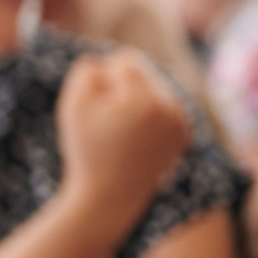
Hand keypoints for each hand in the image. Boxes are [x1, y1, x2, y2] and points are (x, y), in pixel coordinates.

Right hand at [54, 50, 189, 234]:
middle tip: (108, 126)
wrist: (109, 197)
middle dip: (121, 91)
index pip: (124, 60)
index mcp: (145, 98)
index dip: (103, 81)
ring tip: (121, 133)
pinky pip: (162, 105)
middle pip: (142, 72)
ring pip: (153, 88)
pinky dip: (147, 115)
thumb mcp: (73, 106)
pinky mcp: (184, 132)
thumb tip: (107, 63)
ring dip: (134, 102)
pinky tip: (135, 137)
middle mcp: (171, 106)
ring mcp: (181, 120)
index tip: (98, 110)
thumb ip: (87, 72)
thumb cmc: (87, 151)